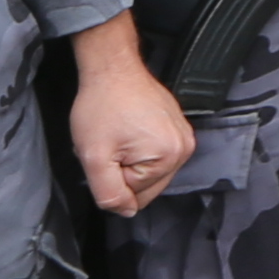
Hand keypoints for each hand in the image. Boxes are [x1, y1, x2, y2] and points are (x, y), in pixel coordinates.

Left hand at [61, 21, 194, 215]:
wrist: (111, 67)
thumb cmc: (102, 105)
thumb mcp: (94, 156)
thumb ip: (109, 193)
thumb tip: (126, 212)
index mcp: (169, 158)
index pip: (136, 197)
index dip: (113, 178)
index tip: (106, 151)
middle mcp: (185, 148)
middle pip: (147, 186)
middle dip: (123, 171)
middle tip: (109, 144)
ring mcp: (184, 136)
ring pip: (149, 172)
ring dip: (129, 160)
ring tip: (117, 135)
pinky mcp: (178, 127)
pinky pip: (155, 155)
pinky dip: (137, 148)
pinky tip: (126, 129)